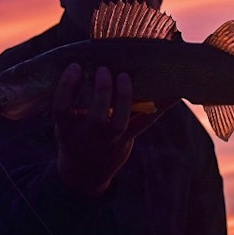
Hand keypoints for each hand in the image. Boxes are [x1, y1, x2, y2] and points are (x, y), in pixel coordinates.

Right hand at [53, 63, 175, 196]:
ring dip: (124, 97)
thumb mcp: (66, 122)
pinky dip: (160, 107)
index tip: (75, 67)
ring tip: (124, 76)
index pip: (61, 108)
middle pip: (96, 116)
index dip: (67, 87)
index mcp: (66, 129)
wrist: (84, 173)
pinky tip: (171, 92)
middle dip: (102, 91)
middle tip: (104, 70)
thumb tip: (89, 60)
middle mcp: (87, 137)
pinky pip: (144, 123)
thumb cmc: (75, 134)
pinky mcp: (125, 141)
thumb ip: (73, 100)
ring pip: (119, 122)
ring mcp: (108, 141)